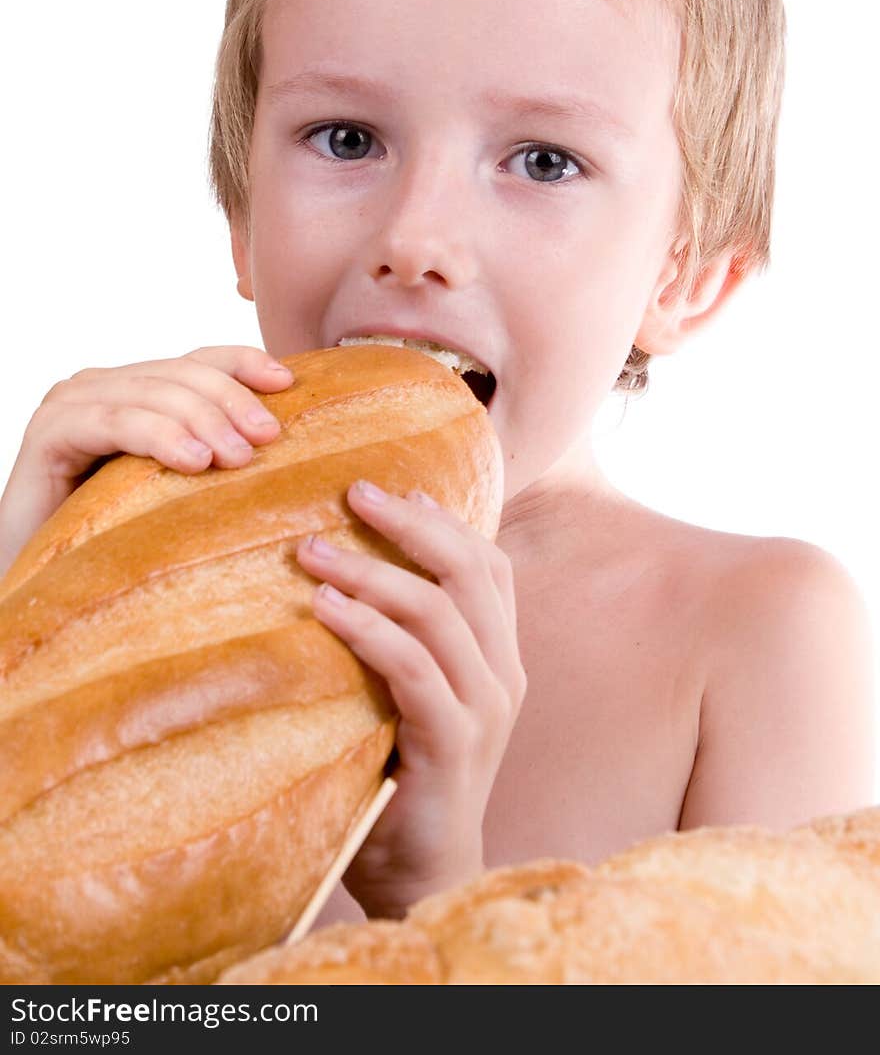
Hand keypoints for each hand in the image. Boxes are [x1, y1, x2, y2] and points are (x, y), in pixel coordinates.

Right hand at [0, 346, 294, 577]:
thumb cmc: (114, 539)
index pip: (198, 360)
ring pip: (152, 394)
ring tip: (238, 456)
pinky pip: (114, 424)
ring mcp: (72, 403)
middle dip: (231, 400)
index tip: (287, 382)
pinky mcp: (49, 432)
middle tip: (269, 436)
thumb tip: (278, 444)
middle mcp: (103, 386)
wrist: (40, 579)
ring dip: (202, 421)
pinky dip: (158, 437)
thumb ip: (210, 454)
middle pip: (181, 373)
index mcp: (135, 390)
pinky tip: (193, 461)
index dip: (243, 363)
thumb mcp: (174, 488)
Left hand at [295, 479, 526, 918]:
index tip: (391, 487)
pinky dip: (367, 629)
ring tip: (314, 551)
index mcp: (500, 656)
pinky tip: (324, 608)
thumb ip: (404, 637)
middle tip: (351, 493)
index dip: (444, 520)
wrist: (419, 872)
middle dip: (410, 524)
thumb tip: (350, 564)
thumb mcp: (409, 693)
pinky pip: (412, 668)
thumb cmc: (399, 773)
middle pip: (468, 572)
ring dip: (372, 571)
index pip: (488, 565)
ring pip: (437, 612)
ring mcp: (485, 709)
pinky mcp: (453, 744)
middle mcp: (504, 674)